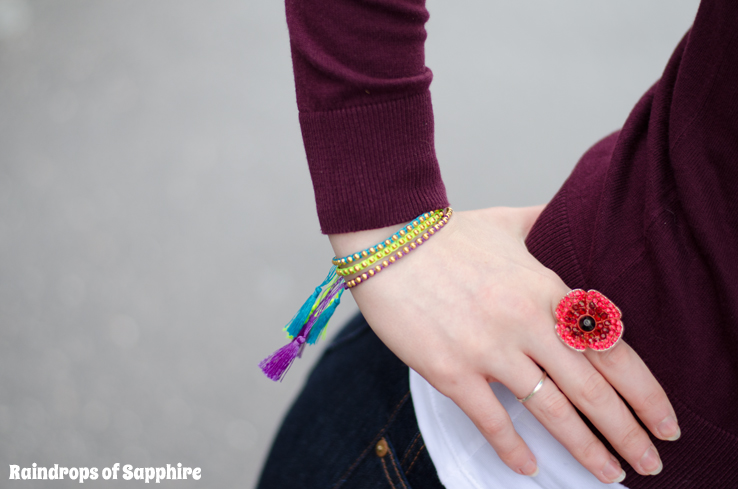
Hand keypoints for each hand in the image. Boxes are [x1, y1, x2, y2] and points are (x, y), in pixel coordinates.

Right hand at [329, 206, 678, 483]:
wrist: (386, 237)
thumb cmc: (445, 232)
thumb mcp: (508, 223)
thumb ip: (546, 223)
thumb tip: (569, 214)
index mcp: (546, 290)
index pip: (611, 350)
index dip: (644, 392)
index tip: (663, 421)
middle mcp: (526, 323)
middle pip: (592, 389)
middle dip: (627, 431)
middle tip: (650, 464)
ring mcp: (489, 348)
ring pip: (551, 410)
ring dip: (586, 448)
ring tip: (609, 473)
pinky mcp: (451, 368)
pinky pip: (490, 418)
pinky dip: (512, 448)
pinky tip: (528, 468)